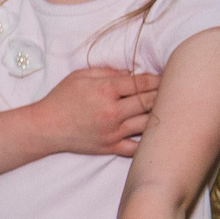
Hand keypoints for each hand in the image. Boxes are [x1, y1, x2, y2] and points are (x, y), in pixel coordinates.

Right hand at [31, 66, 160, 156]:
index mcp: (105, 90)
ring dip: (161, 115)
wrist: (44, 128)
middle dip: (164, 94)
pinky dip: (149, 142)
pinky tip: (155, 135)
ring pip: (149, 123)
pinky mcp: (111, 146)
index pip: (142, 82)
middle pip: (151, 101)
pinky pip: (137, 147)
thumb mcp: (80, 76)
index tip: (167, 77)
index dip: (159, 78)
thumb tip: (131, 74)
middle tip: (174, 92)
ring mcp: (113, 131)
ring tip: (169, 110)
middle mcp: (112, 111)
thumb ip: (108, 71)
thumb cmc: (61, 98)